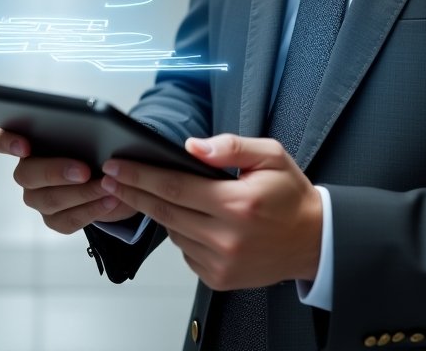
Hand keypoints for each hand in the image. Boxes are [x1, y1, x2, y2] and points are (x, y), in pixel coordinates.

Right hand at [0, 127, 136, 233]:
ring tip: (108, 185)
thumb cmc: (95, 143)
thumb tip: (93, 124)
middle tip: (84, 170)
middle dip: (57, 172)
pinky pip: (67, 220)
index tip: (24, 145)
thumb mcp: (90, 130)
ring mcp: (37, 197)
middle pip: (27, 174)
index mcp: (27, 141)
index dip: (6, 142)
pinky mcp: (54, 219)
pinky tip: (110, 200)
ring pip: (50, 200)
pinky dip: (92, 210)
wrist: (110, 174)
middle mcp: (26, 171)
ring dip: (83, 193)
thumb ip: (82, 126)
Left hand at [98, 133, 321, 290]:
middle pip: (165, 211)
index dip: (142, 175)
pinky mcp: (219, 278)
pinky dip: (181, 233)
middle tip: (112, 177)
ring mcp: (221, 262)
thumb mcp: (270, 155)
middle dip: (135, 191)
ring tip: (150, 192)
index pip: (176, 186)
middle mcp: (226, 237)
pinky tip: (188, 217)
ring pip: (173, 233)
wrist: (313, 240)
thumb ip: (230, 147)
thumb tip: (192, 146)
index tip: (118, 166)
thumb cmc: (290, 195)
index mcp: (237, 203)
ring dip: (159, 211)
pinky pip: (185, 252)